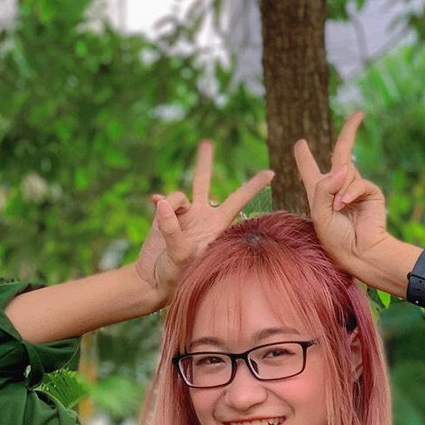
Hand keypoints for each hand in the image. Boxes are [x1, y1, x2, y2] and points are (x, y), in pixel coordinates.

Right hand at [134, 140, 273, 305]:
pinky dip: (159, 203)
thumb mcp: (179, 255)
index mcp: (216, 225)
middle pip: (204, 183)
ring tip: (163, 218)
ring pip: (180, 193)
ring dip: (173, 199)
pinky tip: (153, 204)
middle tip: (205, 143)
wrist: (153, 281)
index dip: (253, 186)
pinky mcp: (166, 216)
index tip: (271, 172)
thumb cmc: (175, 275)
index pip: (238, 201)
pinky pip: (164, 200)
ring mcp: (184, 215)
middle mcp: (202, 216)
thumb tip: (162, 203)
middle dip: (204, 163)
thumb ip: (172, 229)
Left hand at [293, 111, 396, 286]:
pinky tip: (345, 206)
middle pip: (340, 154)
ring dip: (340, 189)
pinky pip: (357, 182)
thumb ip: (324, 188)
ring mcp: (355, 189)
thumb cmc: (335, 239)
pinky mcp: (370, 192)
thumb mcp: (319, 213)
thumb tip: (343, 167)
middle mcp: (337, 188)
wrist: (360, 252)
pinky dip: (350, 193)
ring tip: (339, 210)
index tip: (300, 143)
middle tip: (358, 114)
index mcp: (319, 193)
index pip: (309, 169)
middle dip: (349, 133)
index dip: (304, 156)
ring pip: (346, 171)